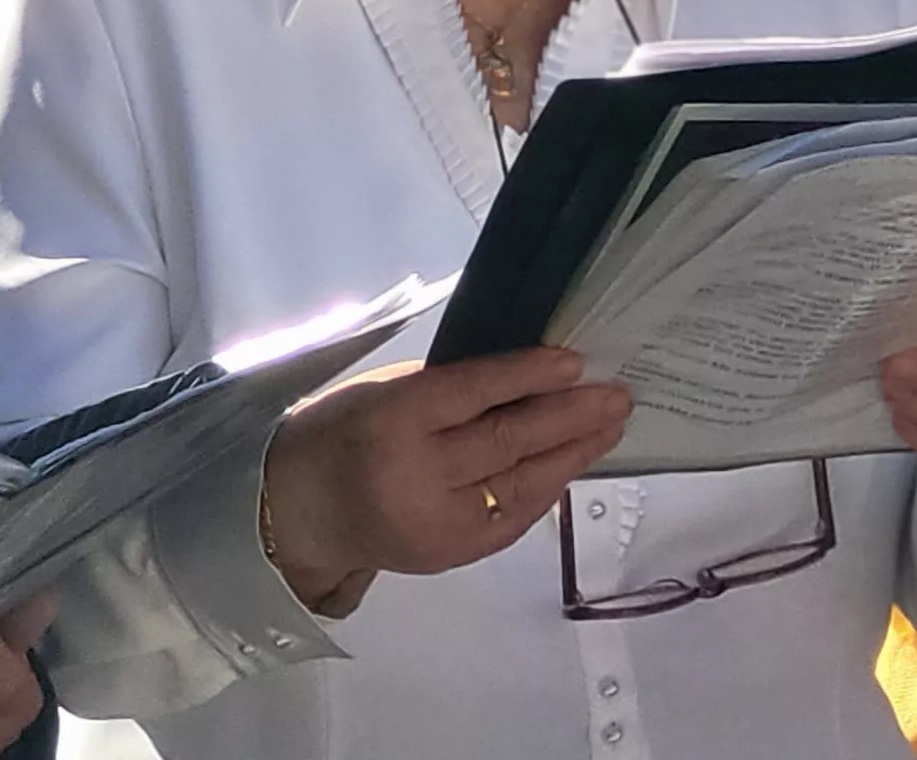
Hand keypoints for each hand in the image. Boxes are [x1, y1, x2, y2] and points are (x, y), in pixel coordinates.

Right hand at [259, 349, 630, 608]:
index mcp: (393, 420)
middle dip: (570, 416)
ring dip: (572, 453)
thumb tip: (529, 376)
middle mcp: (416, 474)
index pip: (475, 392)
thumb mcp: (384, 392)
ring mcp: (436, 522)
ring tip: (611, 426)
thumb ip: (449, 389)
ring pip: (520, 483)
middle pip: (507, 441)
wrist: (299, 512)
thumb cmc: (343, 433)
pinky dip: (546, 489)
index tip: (578, 361)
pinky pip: (513, 520)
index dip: (530, 375)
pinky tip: (572, 463)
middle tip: (616, 395)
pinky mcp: (450, 555)